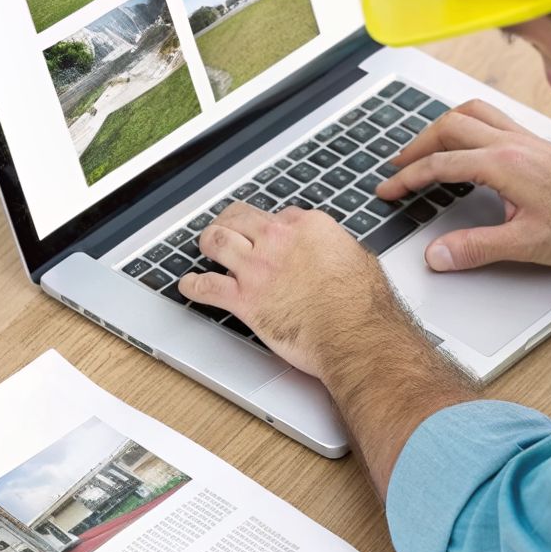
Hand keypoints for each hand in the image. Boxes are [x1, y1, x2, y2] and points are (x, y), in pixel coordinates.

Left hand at [179, 201, 474, 494]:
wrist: (354, 334)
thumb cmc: (362, 305)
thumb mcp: (357, 259)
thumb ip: (336, 250)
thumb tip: (333, 255)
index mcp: (306, 226)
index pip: (276, 216)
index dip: (268, 226)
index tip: (266, 233)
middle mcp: (277, 240)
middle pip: (240, 218)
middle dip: (229, 221)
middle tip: (224, 227)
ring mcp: (257, 268)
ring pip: (217, 241)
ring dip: (207, 243)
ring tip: (205, 247)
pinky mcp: (244, 299)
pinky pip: (207, 287)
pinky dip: (193, 286)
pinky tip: (188, 286)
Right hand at [376, 99, 550, 268]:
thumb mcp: (526, 245)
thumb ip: (475, 248)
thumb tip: (437, 255)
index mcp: (503, 164)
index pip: (440, 164)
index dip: (407, 178)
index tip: (388, 190)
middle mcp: (511, 142)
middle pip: (448, 127)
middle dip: (415, 146)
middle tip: (395, 166)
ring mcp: (525, 138)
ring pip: (471, 113)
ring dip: (440, 126)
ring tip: (423, 146)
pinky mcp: (536, 142)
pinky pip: (492, 117)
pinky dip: (467, 122)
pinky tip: (467, 140)